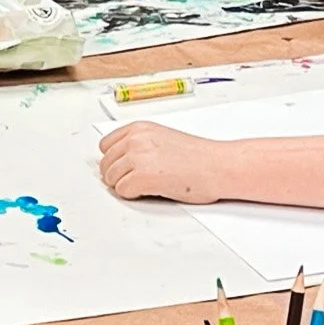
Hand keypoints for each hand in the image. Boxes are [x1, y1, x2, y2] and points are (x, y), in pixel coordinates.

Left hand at [98, 121, 241, 203]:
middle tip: (136, 182)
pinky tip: (150, 191)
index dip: (114, 160)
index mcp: (139, 128)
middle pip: (105, 164)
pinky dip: (133, 195)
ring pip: (111, 179)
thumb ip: (140, 144)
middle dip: (117, 175)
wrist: (218, 166)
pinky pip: (122, 191)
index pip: (106, 145)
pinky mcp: (142, 177)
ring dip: (124, 186)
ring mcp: (137, 157)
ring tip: (146, 186)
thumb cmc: (198, 157)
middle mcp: (135, 140)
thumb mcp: (162, 138)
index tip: (123, 168)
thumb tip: (121, 160)